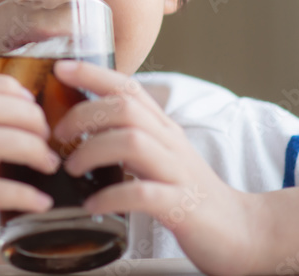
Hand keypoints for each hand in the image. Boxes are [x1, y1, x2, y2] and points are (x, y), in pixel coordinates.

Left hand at [52, 60, 261, 275]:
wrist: (240, 230)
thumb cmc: (187, 193)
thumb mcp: (158, 156)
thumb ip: (127, 137)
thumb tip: (80, 126)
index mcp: (163, 129)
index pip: (129, 87)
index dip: (94, 73)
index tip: (61, 67)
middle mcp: (170, 143)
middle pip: (125, 109)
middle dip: (84, 114)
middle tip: (58, 134)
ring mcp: (177, 173)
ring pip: (132, 142)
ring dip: (93, 150)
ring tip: (70, 168)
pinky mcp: (181, 206)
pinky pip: (142, 193)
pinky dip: (112, 196)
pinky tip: (92, 204)